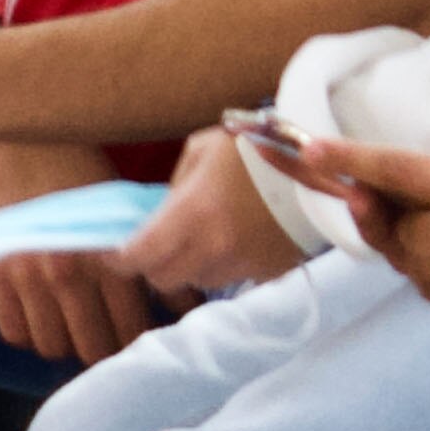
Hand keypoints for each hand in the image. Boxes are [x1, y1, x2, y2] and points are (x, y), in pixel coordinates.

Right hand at [0, 139, 156, 364]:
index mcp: (104, 255)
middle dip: (107, 347)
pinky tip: (42, 318)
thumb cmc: (77, 167)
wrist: (17, 139)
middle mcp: (65, 273)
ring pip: (52, 346)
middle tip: (111, 337)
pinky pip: (12, 331)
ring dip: (67, 343)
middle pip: (92, 347)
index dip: (142, 339)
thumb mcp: (120, 204)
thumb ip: (146, 252)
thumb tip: (179, 298)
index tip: (146, 337)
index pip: (131, 326)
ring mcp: (25, 278)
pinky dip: (29, 333)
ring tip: (76, 329)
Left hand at [117, 124, 311, 300]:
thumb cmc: (255, 148)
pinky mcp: (266, 272)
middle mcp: (213, 247)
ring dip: (188, 267)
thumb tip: (159, 214)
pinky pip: (230, 279)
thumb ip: (174, 186)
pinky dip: (222, 266)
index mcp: (191, 213)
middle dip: (152, 265)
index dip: (116, 260)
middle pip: (162, 280)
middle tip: (153, 246)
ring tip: (199, 239)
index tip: (109, 254)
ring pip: (196, 282)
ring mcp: (242, 264)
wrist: (320, 163)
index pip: (137, 257)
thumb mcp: (202, 149)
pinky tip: (231, 242)